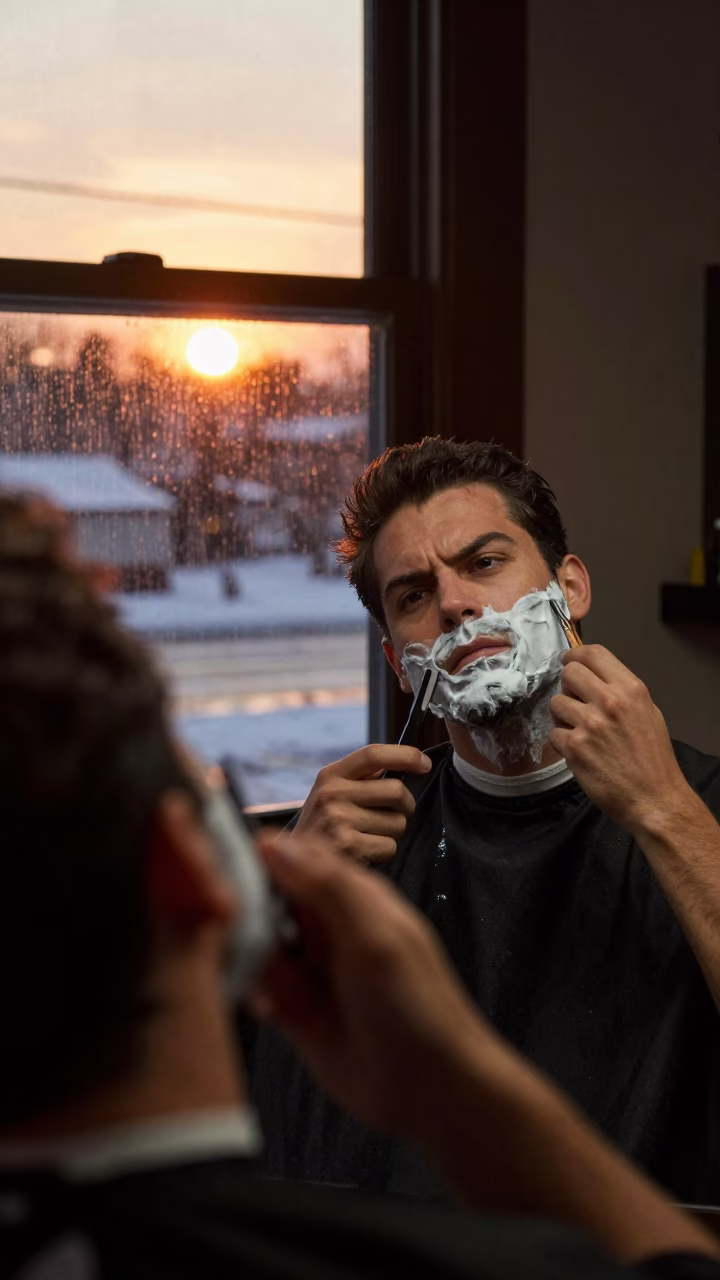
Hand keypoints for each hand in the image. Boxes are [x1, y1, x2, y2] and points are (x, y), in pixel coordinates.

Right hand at [249, 830, 495, 1137]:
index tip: (221, 872)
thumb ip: (326, 887)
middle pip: (263, 897)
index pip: (291, 856)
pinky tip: (271, 1011)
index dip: (255, 859)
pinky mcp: (293, 1007)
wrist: (433, 1090)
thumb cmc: (417, 1006)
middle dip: (242, 912)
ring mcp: (308, 965)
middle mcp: (325, 924)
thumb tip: (272, 840)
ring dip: (246, 957)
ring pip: (254, 941)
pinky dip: (254, 994)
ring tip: (265, 982)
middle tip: (236, 934)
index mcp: (350, 894)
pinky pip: (256, 986)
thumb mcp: (374, 937)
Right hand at [293, 744, 432, 864]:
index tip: (424, 764)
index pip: (374, 754)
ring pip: (398, 822)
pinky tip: (364, 852)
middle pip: (396, 790)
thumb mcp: (331, 791)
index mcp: (331, 775)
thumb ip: (361, 776)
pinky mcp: (348, 846)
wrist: (295, 864)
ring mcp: (339, 820)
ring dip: (391, 832)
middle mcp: (332, 793)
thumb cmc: (322, 825)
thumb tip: (405, 760)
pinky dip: (383, 852)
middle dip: (404, 806)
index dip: (406, 755)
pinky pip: (390, 846)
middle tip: (392, 815)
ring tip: (368, 836)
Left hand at [549, 645, 688, 832]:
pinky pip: (554, 733)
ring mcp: (589, 724)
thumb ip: (621, 692)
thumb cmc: (653, 759)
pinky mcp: (574, 747)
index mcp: (631, 690)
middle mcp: (609, 701)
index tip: (569, 661)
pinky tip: (580, 752)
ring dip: (563, 716)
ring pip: (556, 702)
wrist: (653, 798)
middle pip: (569, 673)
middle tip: (575, 701)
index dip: (575, 655)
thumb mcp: (648, 713)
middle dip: (568, 685)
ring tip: (580, 731)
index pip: (593, 653)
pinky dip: (563, 742)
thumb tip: (593, 678)